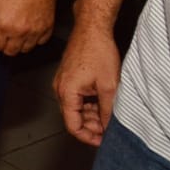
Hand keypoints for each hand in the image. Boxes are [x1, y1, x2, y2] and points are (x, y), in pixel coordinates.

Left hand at [0, 0, 56, 54]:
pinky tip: (29, 29)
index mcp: (4, 25)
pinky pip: (41, 42)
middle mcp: (21, 32)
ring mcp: (36, 31)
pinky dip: (35, 39)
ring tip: (15, 32)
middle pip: (11, 52)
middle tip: (2, 35)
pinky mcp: (48, 26)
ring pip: (26, 49)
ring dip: (19, 44)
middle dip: (4, 45)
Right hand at [53, 23, 121, 145]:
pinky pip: (76, 97)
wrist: (92, 28)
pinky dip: (89, 104)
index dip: (88, 137)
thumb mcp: (109, 86)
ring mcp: (63, 82)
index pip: (72, 125)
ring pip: (76, 108)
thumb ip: (107, 110)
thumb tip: (107, 127)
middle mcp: (60, 88)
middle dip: (91, 126)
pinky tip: (103, 103)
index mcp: (67, 92)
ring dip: (91, 115)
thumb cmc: (98, 51)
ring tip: (109, 116)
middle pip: (73, 117)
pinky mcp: (68, 77)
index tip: (102, 140)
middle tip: (109, 129)